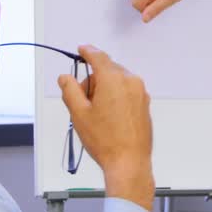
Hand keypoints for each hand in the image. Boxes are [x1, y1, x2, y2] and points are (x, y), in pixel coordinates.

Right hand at [58, 45, 154, 211]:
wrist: (129, 161)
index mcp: (114, 80)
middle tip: (83, 101)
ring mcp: (141, 92)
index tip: (82, 49)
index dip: (88, 52)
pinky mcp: (145, 103)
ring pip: (118, 81)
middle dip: (93, 80)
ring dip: (105, 89)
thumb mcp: (79, 114)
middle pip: (107, 70)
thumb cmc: (104, 140)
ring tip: (97, 113)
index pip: (99, 57)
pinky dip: (116, 95)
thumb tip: (66, 77)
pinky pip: (127, 91)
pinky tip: (109, 116)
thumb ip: (70, 90)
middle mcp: (131, 81)